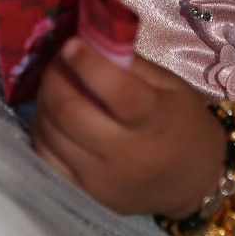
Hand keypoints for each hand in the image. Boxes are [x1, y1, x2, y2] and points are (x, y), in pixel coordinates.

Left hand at [32, 41, 226, 219]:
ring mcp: (100, 179)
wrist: (191, 183)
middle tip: (58, 62)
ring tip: (55, 85)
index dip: (88, 64)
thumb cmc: (183, 125)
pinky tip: (53, 117)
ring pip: (50, 134)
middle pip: (71, 112)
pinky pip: (46, 158)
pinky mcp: (84, 194)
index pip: (117, 92)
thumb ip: (132, 65)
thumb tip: (92, 42)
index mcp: (155, 120)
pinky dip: (43, 131)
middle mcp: (125, 154)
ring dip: (44, 102)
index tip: (71, 43)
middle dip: (54, 79)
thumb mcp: (171, 87)